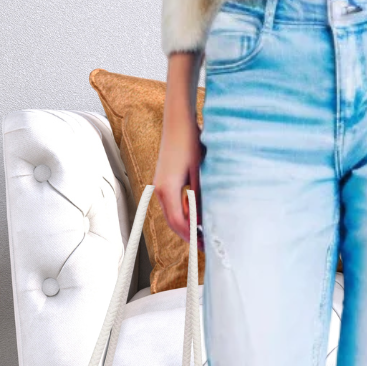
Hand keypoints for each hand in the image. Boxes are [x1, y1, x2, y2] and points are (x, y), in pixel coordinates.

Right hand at [154, 51, 205, 249]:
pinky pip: (172, 204)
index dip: (193, 236)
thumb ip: (200, 196)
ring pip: (171, 214)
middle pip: (172, 222)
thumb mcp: (201, 172)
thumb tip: (205, 218)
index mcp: (167, 190)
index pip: (179, 223)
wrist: (178, 121)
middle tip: (207, 244)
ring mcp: (159, 185)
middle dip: (189, 235)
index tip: (207, 244)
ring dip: (186, 224)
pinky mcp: (163, 180)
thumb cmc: (191, 143)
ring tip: (204, 233)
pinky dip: (183, 213)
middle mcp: (159, 190)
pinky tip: (197, 214)